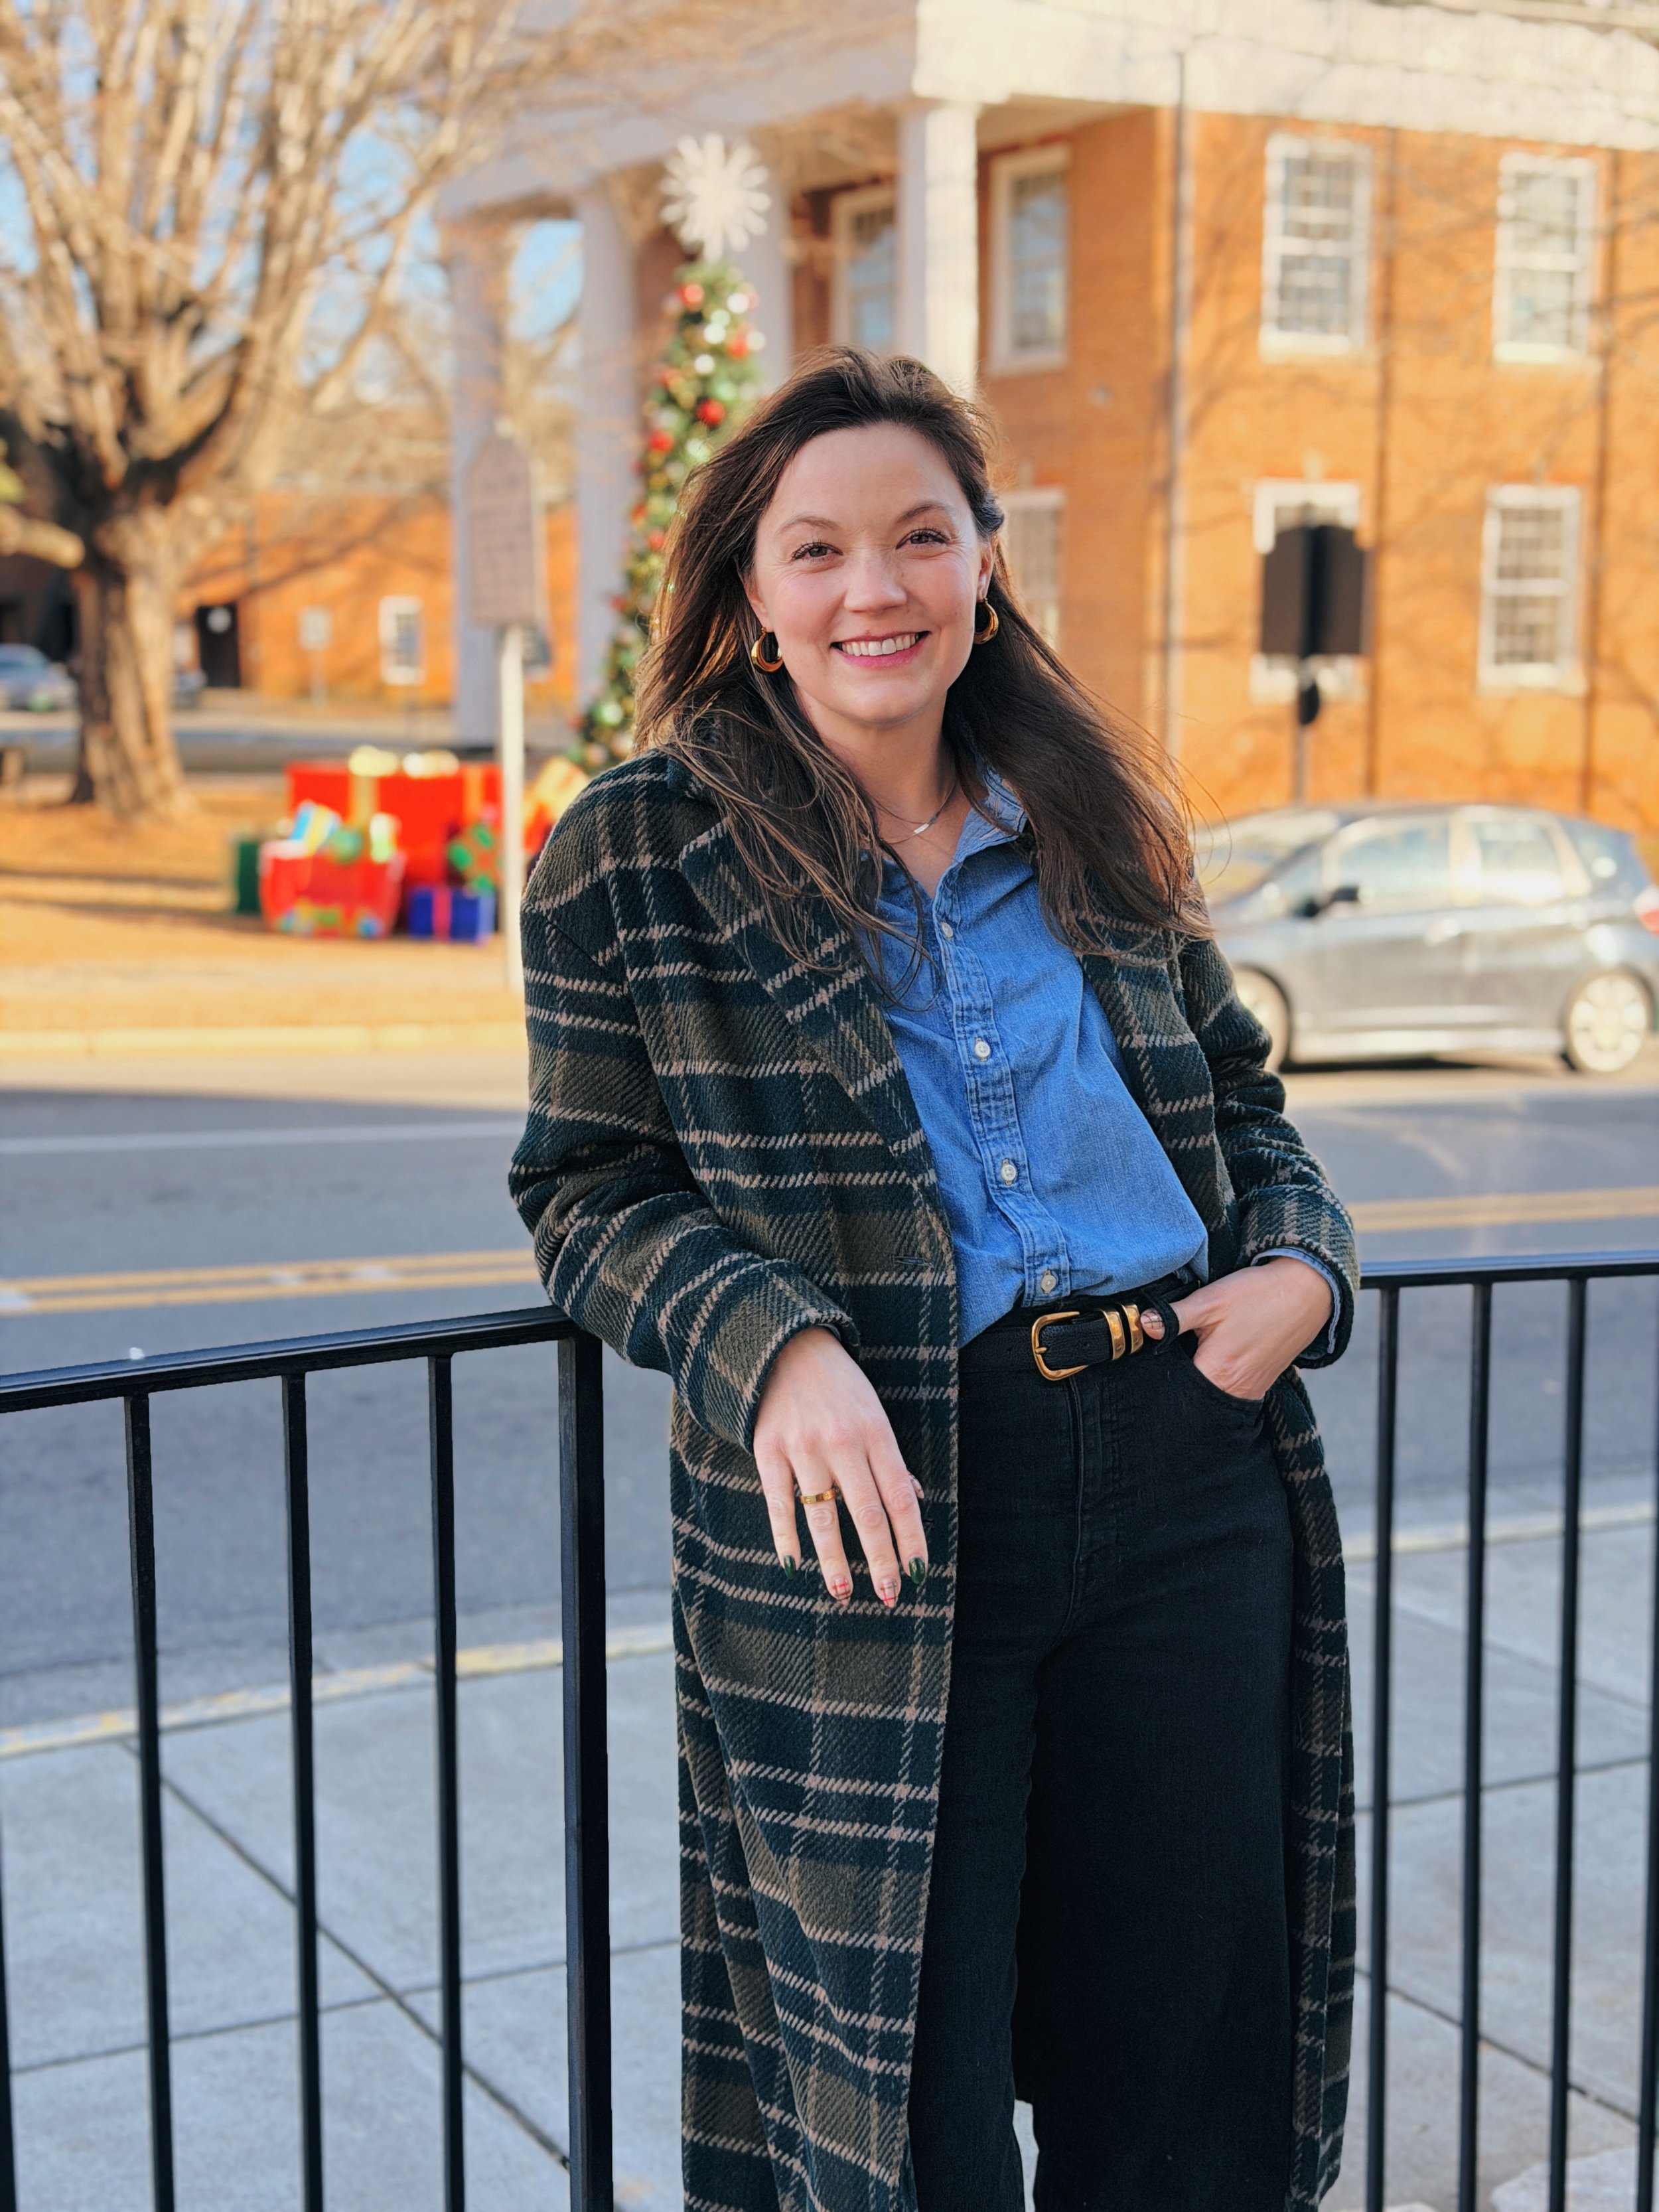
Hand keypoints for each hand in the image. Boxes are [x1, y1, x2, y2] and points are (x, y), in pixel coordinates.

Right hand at [753, 1327, 927, 1605]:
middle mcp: (843, 1442)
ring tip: (842, 1592)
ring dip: (833, 1559)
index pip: (900, 1497)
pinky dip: (786, 1537)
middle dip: (880, 1558)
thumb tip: (914, 1502)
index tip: (918, 1573)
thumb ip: (889, 1460)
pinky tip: (794, 1565)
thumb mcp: (873, 1413)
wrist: (785, 1346)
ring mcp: (804, 1447)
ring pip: (823, 1515)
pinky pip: (779, 1502)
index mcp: (876, 1433)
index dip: (911, 1539)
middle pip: (868, 1512)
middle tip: (889, 1595)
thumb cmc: (839, 1386)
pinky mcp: (768, 1449)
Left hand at [1141, 1258, 1332, 1400]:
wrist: (1306, 1291)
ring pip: (1211, 1393)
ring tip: (1193, 1353)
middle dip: (1178, 1380)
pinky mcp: (1260, 1383)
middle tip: (1169, 1354)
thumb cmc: (1258, 1295)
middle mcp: (1233, 1390)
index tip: (1149, 1362)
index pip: (1175, 1389)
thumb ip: (1173, 1317)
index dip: (1158, 1376)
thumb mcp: (1209, 1300)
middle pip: (1192, 1395)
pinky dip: (1217, 1377)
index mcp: (1215, 1373)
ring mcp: (1250, 1390)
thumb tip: (1143, 1324)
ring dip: (1198, 1379)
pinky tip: (1214, 1355)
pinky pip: (1230, 1390)